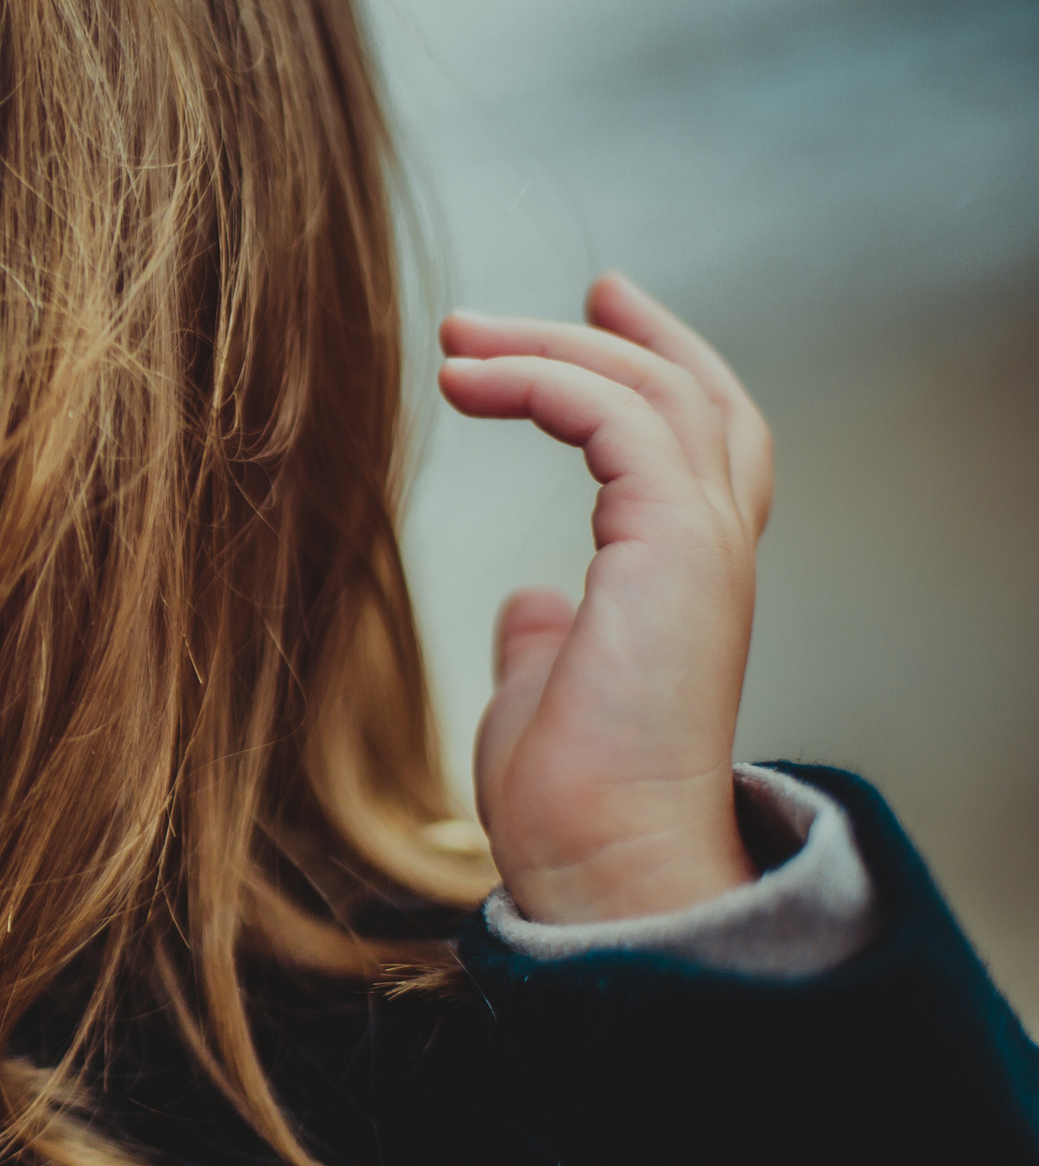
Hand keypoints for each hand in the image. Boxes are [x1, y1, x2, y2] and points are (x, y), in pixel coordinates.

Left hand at [436, 273, 773, 922]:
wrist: (599, 861)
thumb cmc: (568, 800)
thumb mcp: (545, 694)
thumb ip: (546, 639)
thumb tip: (527, 606)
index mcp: (684, 581)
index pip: (697, 441)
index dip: (648, 365)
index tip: (591, 308)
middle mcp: (710, 553)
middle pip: (693, 397)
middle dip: (611, 334)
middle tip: (511, 304)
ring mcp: (702, 546)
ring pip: (654, 393)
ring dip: (553, 347)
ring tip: (456, 337)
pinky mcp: (675, 545)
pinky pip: (616, 418)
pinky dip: (545, 380)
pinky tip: (466, 378)